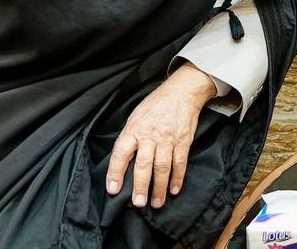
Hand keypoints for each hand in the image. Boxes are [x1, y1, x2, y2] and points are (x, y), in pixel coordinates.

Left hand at [106, 63, 217, 208]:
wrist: (181, 92)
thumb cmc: (155, 105)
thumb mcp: (135, 117)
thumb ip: (129, 137)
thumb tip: (123, 161)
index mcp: (134, 129)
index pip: (121, 153)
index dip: (116, 172)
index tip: (113, 189)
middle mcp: (150, 135)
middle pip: (144, 164)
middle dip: (141, 185)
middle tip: (138, 203)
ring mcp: (168, 139)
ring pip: (163, 166)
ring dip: (160, 187)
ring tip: (157, 203)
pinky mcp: (183, 141)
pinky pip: (180, 162)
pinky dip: (178, 177)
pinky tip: (174, 189)